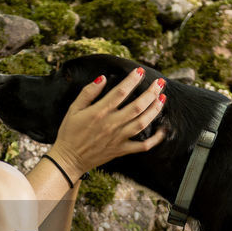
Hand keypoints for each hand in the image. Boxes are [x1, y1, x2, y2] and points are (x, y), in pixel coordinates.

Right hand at [46, 67, 166, 178]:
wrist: (68, 159)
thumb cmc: (70, 133)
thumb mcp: (73, 109)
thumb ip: (88, 92)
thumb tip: (102, 78)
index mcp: (99, 112)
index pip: (120, 92)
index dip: (132, 80)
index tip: (140, 71)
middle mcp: (111, 124)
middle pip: (137, 106)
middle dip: (151, 93)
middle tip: (159, 83)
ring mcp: (118, 138)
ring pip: (142, 123)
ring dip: (155, 110)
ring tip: (162, 98)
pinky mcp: (121, 150)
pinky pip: (142, 146)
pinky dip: (155, 139)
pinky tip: (162, 129)